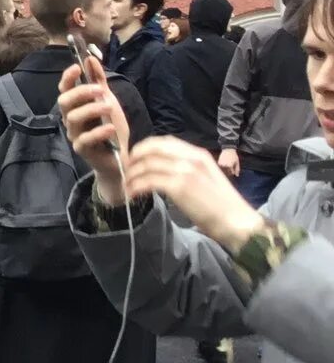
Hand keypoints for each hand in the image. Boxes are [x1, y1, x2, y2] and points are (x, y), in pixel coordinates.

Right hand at [55, 62, 130, 205]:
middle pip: (65, 102)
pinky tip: (111, 128)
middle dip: (81, 93)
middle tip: (100, 90)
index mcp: (75, 106)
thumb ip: (99, 81)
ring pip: (73, 118)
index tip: (77, 67)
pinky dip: (98, 132)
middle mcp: (71, 119)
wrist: (120, 158)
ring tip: (109, 107)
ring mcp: (75, 134)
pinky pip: (85, 139)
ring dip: (92, 109)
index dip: (67, 78)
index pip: (65, 89)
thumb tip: (91, 59)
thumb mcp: (108, 101)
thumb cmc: (111, 128)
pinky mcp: (82, 149)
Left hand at [120, 137, 265, 252]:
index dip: (144, 147)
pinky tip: (132, 194)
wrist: (236, 221)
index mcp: (198, 154)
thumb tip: (163, 168)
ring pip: (146, 165)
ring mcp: (185, 171)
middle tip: (126, 171)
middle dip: (133, 158)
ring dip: (132, 176)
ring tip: (127, 186)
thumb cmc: (221, 204)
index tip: (134, 158)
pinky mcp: (179, 186)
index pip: (163, 141)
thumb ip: (187, 168)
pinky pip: (148, 181)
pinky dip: (136, 187)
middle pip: (151, 149)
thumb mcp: (206, 177)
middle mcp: (191, 158)